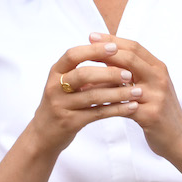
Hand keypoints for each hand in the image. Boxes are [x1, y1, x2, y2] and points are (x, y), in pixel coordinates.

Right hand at [31, 37, 139, 152]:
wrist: (43, 134)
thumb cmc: (61, 104)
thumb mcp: (65, 84)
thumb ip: (84, 72)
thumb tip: (115, 57)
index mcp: (55, 72)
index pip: (73, 55)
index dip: (94, 49)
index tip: (114, 47)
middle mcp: (55, 87)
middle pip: (83, 74)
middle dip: (109, 72)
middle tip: (130, 74)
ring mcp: (61, 105)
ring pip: (93, 96)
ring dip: (118, 92)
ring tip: (137, 91)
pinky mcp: (70, 122)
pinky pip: (97, 113)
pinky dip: (117, 109)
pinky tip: (131, 107)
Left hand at [86, 33, 181, 159]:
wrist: (181, 138)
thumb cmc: (160, 109)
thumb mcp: (151, 85)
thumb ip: (134, 71)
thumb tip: (106, 57)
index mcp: (158, 68)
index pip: (134, 47)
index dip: (112, 40)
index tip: (93, 36)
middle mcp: (159, 79)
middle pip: (130, 58)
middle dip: (105, 50)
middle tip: (85, 46)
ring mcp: (156, 96)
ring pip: (125, 80)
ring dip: (102, 75)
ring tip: (81, 73)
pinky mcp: (151, 115)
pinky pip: (123, 105)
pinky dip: (106, 101)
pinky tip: (91, 100)